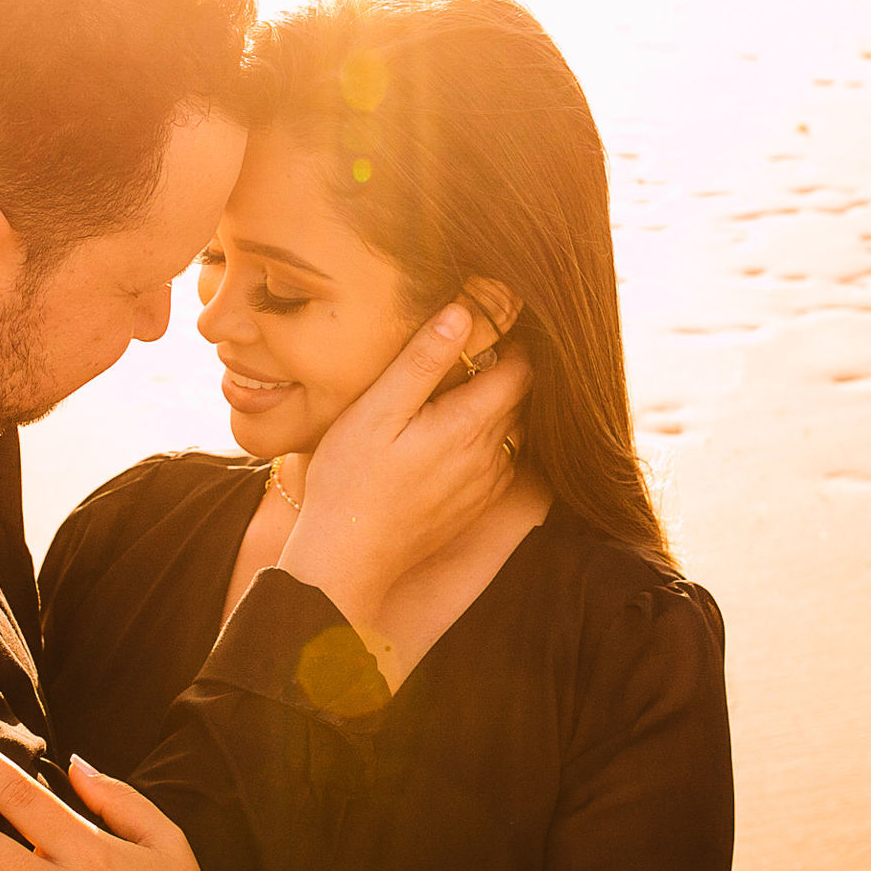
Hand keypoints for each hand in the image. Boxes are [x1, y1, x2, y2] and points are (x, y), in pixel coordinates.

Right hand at [278, 300, 529, 637]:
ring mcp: (487, 485)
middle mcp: (491, 456)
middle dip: (505, 371)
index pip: (521, 370)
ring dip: (499, 407)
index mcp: (470, 424)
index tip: (485, 329)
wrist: (349, 557)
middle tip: (470, 352)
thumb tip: (462, 313)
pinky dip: (490, 441)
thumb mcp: (378, 409)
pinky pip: (502, 462)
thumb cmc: (352, 479)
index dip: (510, 343)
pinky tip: (453, 436)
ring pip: (514, 431)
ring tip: (460, 391)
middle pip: (521, 399)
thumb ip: (422, 360)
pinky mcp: (475, 507)